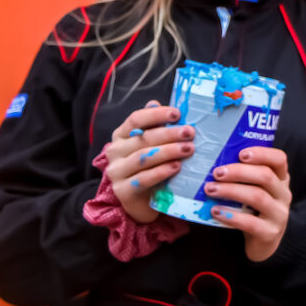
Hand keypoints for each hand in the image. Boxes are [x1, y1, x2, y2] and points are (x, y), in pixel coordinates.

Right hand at [104, 101, 193, 224]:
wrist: (141, 203)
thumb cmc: (149, 169)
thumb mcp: (151, 147)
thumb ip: (153, 127)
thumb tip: (155, 102)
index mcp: (121, 135)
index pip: (136, 119)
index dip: (156, 114)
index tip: (178, 113)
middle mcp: (115, 151)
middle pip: (143, 138)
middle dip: (169, 134)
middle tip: (190, 132)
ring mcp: (117, 172)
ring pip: (143, 157)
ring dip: (168, 151)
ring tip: (188, 149)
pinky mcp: (123, 191)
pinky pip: (143, 179)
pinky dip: (161, 172)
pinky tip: (176, 167)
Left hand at [203, 147, 291, 261]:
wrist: (263, 241)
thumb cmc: (254, 209)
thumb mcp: (254, 188)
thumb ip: (244, 175)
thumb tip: (215, 160)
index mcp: (281, 179)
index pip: (279, 159)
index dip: (262, 154)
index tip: (241, 153)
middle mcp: (283, 195)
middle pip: (265, 176)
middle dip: (238, 172)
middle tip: (216, 172)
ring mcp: (279, 215)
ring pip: (257, 197)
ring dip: (231, 191)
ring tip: (210, 189)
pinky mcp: (270, 233)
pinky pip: (250, 222)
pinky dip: (231, 216)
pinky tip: (215, 211)